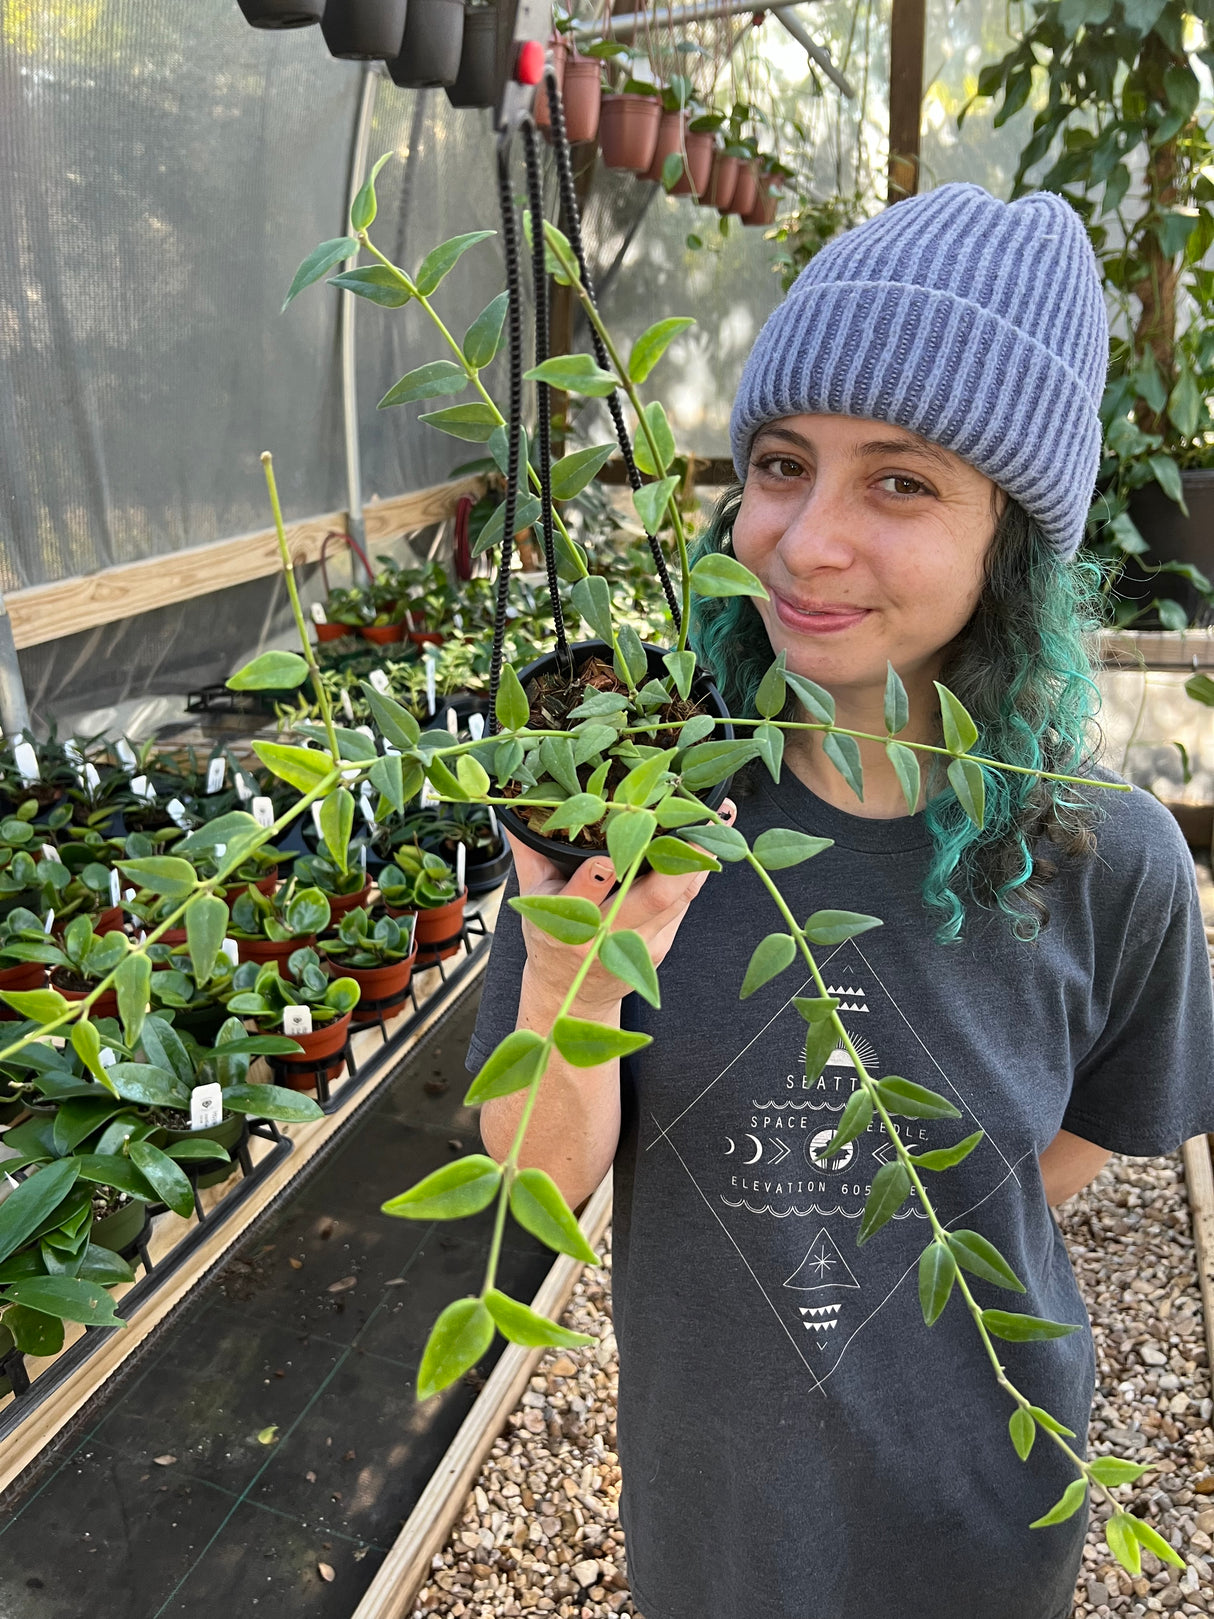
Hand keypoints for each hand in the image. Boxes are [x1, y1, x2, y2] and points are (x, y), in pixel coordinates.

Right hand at [509, 799, 736, 1017]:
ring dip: (698, 862)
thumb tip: (514, 808)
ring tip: (715, 823)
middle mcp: (605, 938)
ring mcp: (638, 946)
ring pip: (676, 901)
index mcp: (566, 924)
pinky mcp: (660, 946)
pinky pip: (683, 906)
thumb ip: (529, 852)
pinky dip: (696, 874)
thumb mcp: (532, 898)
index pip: (582, 900)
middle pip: (650, 901)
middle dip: (674, 864)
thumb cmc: (550, 938)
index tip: (606, 858)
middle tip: (695, 826)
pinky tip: (711, 846)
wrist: (570, 994)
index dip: (594, 880)